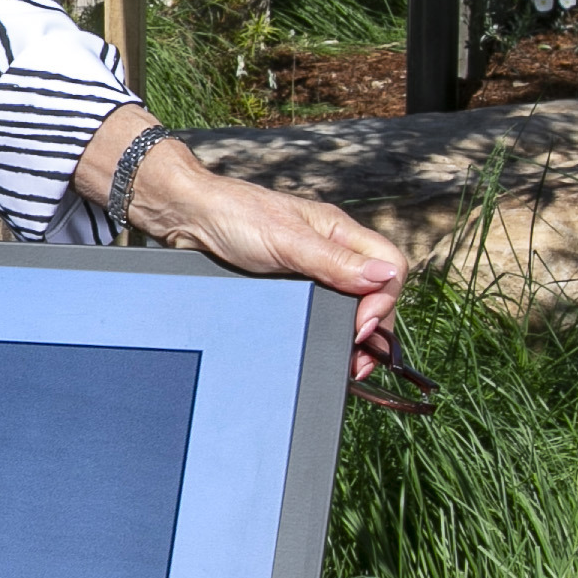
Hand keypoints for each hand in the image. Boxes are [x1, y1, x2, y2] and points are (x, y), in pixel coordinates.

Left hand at [77, 112, 412, 380]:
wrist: (186, 217)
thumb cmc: (233, 216)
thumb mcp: (286, 242)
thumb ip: (335, 262)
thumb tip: (385, 278)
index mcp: (339, 231)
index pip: (390, 266)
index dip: (384, 300)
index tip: (361, 326)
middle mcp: (331, 249)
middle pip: (376, 291)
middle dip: (374, 326)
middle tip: (358, 359)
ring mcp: (311, 268)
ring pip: (350, 304)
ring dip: (352, 333)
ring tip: (347, 362)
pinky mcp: (288, 284)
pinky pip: (320, 308)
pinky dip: (326, 329)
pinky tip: (321, 344)